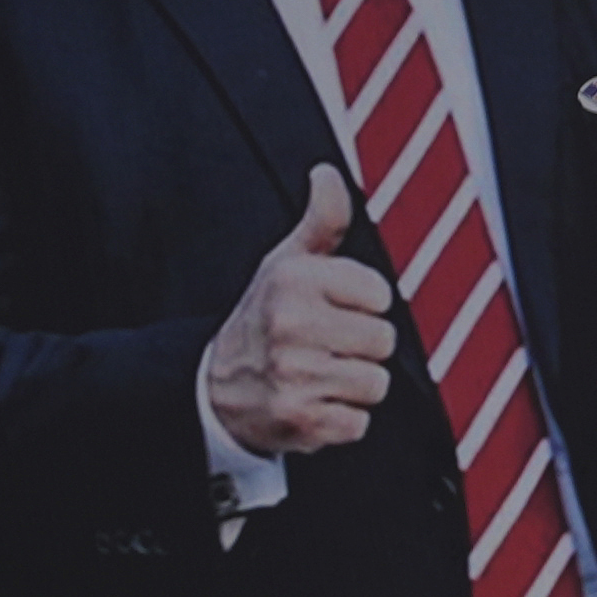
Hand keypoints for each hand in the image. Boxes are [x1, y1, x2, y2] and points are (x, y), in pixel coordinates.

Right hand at [206, 164, 394, 456]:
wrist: (212, 388)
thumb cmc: (263, 318)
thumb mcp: (285, 263)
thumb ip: (322, 220)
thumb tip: (328, 173)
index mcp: (294, 281)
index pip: (381, 295)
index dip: (365, 305)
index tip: (337, 309)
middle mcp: (291, 325)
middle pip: (384, 341)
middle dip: (362, 348)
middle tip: (327, 346)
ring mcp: (294, 375)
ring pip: (376, 383)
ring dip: (354, 385)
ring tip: (319, 374)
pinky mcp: (301, 421)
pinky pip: (359, 423)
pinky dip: (342, 420)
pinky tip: (313, 403)